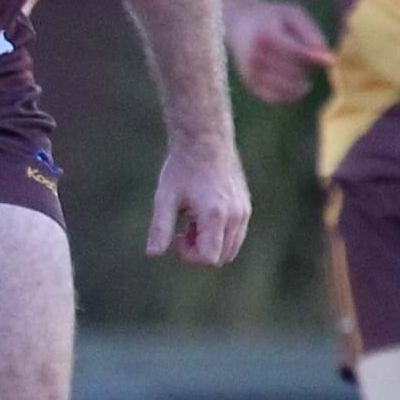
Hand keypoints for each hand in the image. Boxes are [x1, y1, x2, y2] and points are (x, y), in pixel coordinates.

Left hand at [146, 136, 250, 268]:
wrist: (205, 141)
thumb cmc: (182, 168)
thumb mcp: (165, 197)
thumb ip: (160, 227)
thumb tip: (153, 254)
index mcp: (215, 216)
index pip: (210, 258)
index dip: (189, 255)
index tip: (177, 236)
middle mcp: (236, 217)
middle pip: (221, 257)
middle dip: (198, 250)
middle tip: (182, 228)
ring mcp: (244, 213)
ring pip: (230, 248)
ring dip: (208, 243)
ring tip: (190, 220)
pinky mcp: (245, 208)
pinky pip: (235, 235)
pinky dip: (218, 234)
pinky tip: (201, 215)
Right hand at [226, 0, 332, 107]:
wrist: (239, 22)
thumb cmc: (273, 17)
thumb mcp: (294, 15)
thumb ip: (313, 35)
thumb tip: (329, 61)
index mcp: (266, 37)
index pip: (299, 55)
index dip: (317, 57)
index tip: (325, 55)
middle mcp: (255, 56)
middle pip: (296, 71)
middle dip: (308, 67)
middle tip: (308, 59)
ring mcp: (251, 71)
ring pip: (289, 88)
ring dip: (302, 82)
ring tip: (302, 70)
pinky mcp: (250, 82)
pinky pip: (276, 98)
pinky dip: (291, 95)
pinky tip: (296, 84)